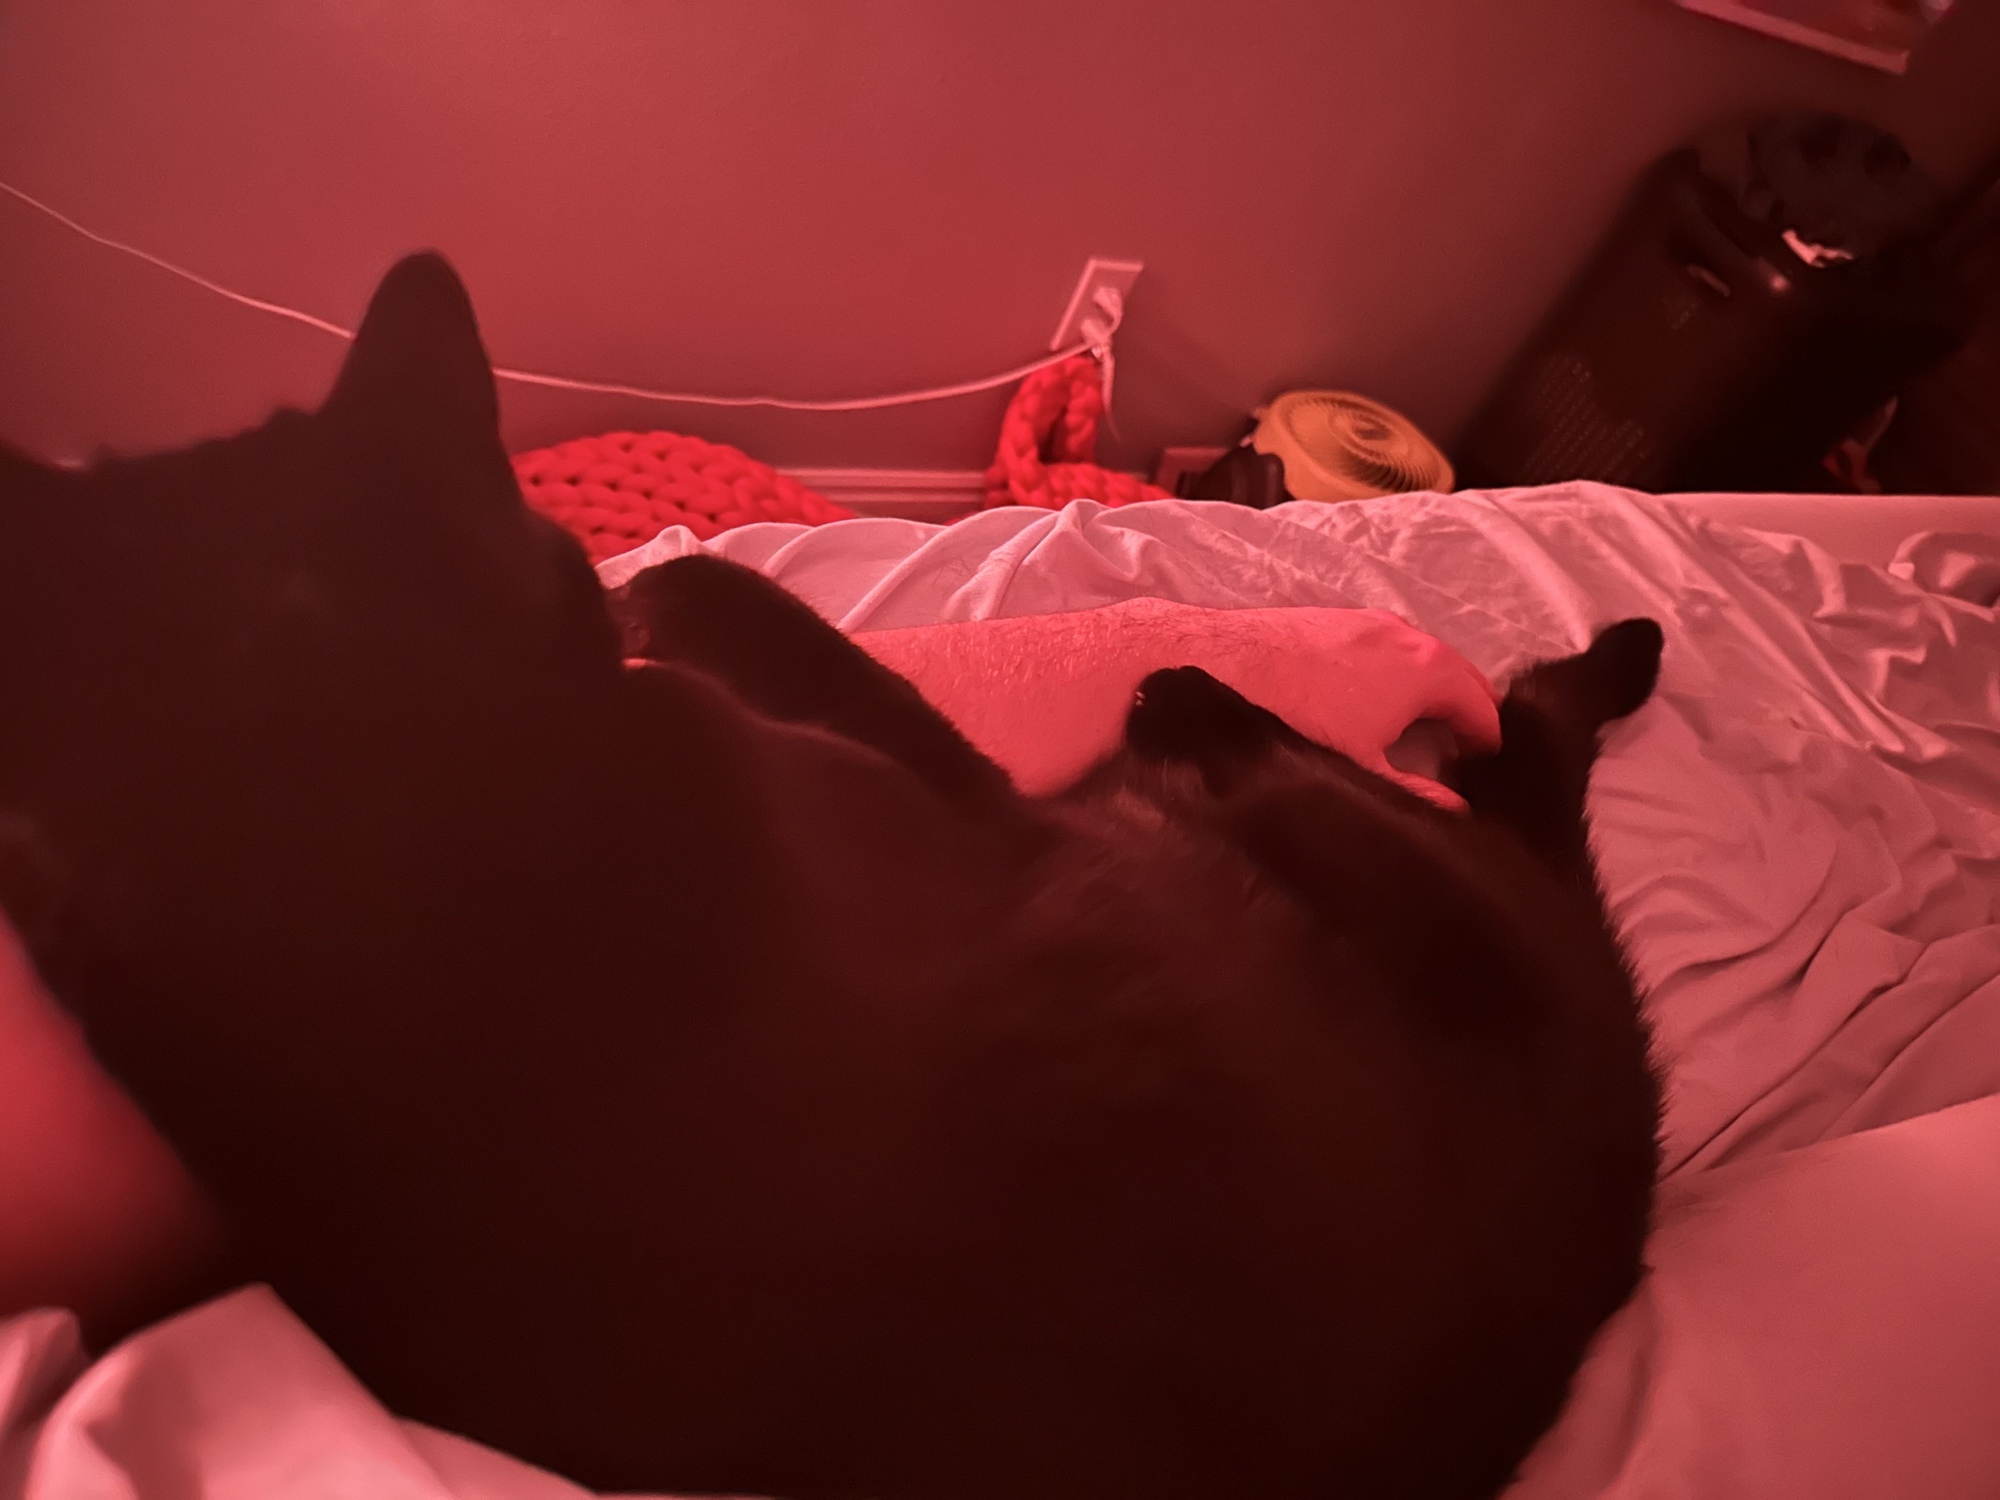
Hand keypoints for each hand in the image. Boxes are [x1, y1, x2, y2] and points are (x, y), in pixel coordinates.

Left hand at [1217, 607, 1501, 808]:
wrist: (1219, 663)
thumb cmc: (1295, 717)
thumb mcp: (1361, 769)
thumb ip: (1414, 793)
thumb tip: (1456, 811)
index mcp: (1428, 668)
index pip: (1484, 707)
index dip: (1489, 745)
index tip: (1483, 774)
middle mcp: (1407, 634)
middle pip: (1458, 677)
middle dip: (1466, 714)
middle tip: (1462, 756)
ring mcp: (1369, 620)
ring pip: (1419, 660)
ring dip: (1428, 693)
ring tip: (1418, 733)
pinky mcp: (1334, 618)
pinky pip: (1383, 650)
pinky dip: (1393, 675)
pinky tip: (1370, 704)